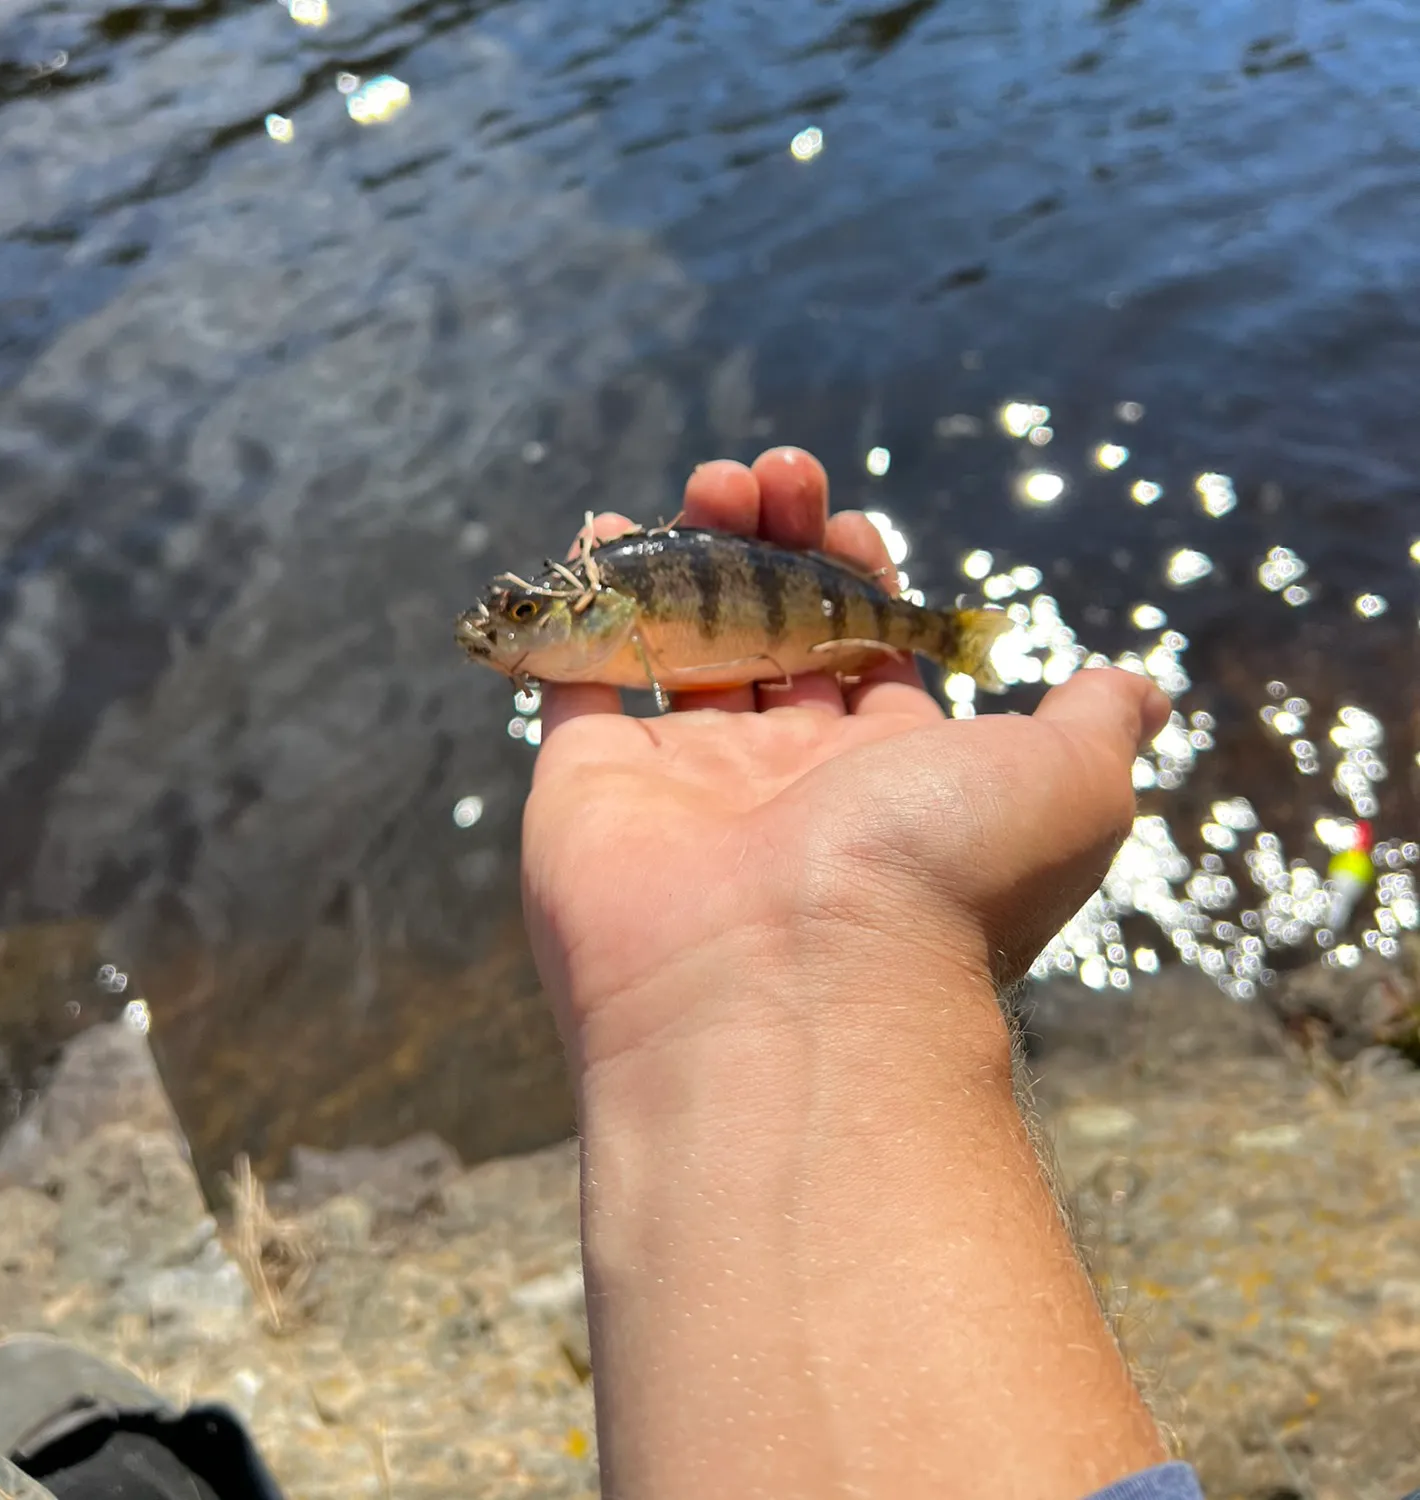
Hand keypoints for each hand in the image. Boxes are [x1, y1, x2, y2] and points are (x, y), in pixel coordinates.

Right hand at [523, 446, 1168, 1084]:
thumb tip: (1141, 692)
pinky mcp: (592, 781)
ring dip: (694, 551)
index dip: (859, 575)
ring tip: (713, 482)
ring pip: (682, 639)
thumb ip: (1094, 726)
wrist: (794, 986)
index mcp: (884, 776)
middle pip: (771, 631)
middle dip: (776, 543)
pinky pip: (581, 676)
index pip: (863, 651)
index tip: (853, 526)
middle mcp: (781, 780)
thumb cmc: (942, 876)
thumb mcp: (1070, 788)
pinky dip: (590, 605)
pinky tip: (606, 532)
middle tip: (775, 477)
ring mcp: (683, 781)